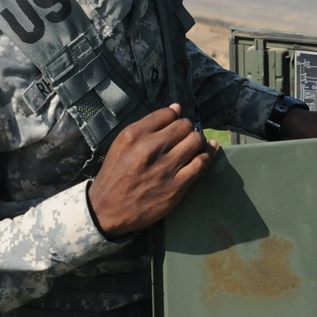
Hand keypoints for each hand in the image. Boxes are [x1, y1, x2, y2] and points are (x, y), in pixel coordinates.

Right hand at [87, 103, 218, 237]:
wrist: (106, 209)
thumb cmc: (114, 174)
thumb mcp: (122, 144)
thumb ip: (148, 126)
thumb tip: (176, 107)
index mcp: (134, 135)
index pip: (168, 114)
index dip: (175, 117)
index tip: (175, 125)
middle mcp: (150, 148)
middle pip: (184, 126)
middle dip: (188, 129)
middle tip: (185, 136)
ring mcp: (165, 167)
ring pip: (195, 141)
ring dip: (198, 141)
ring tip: (194, 145)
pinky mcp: (176, 186)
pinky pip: (201, 163)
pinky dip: (208, 154)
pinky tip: (209, 151)